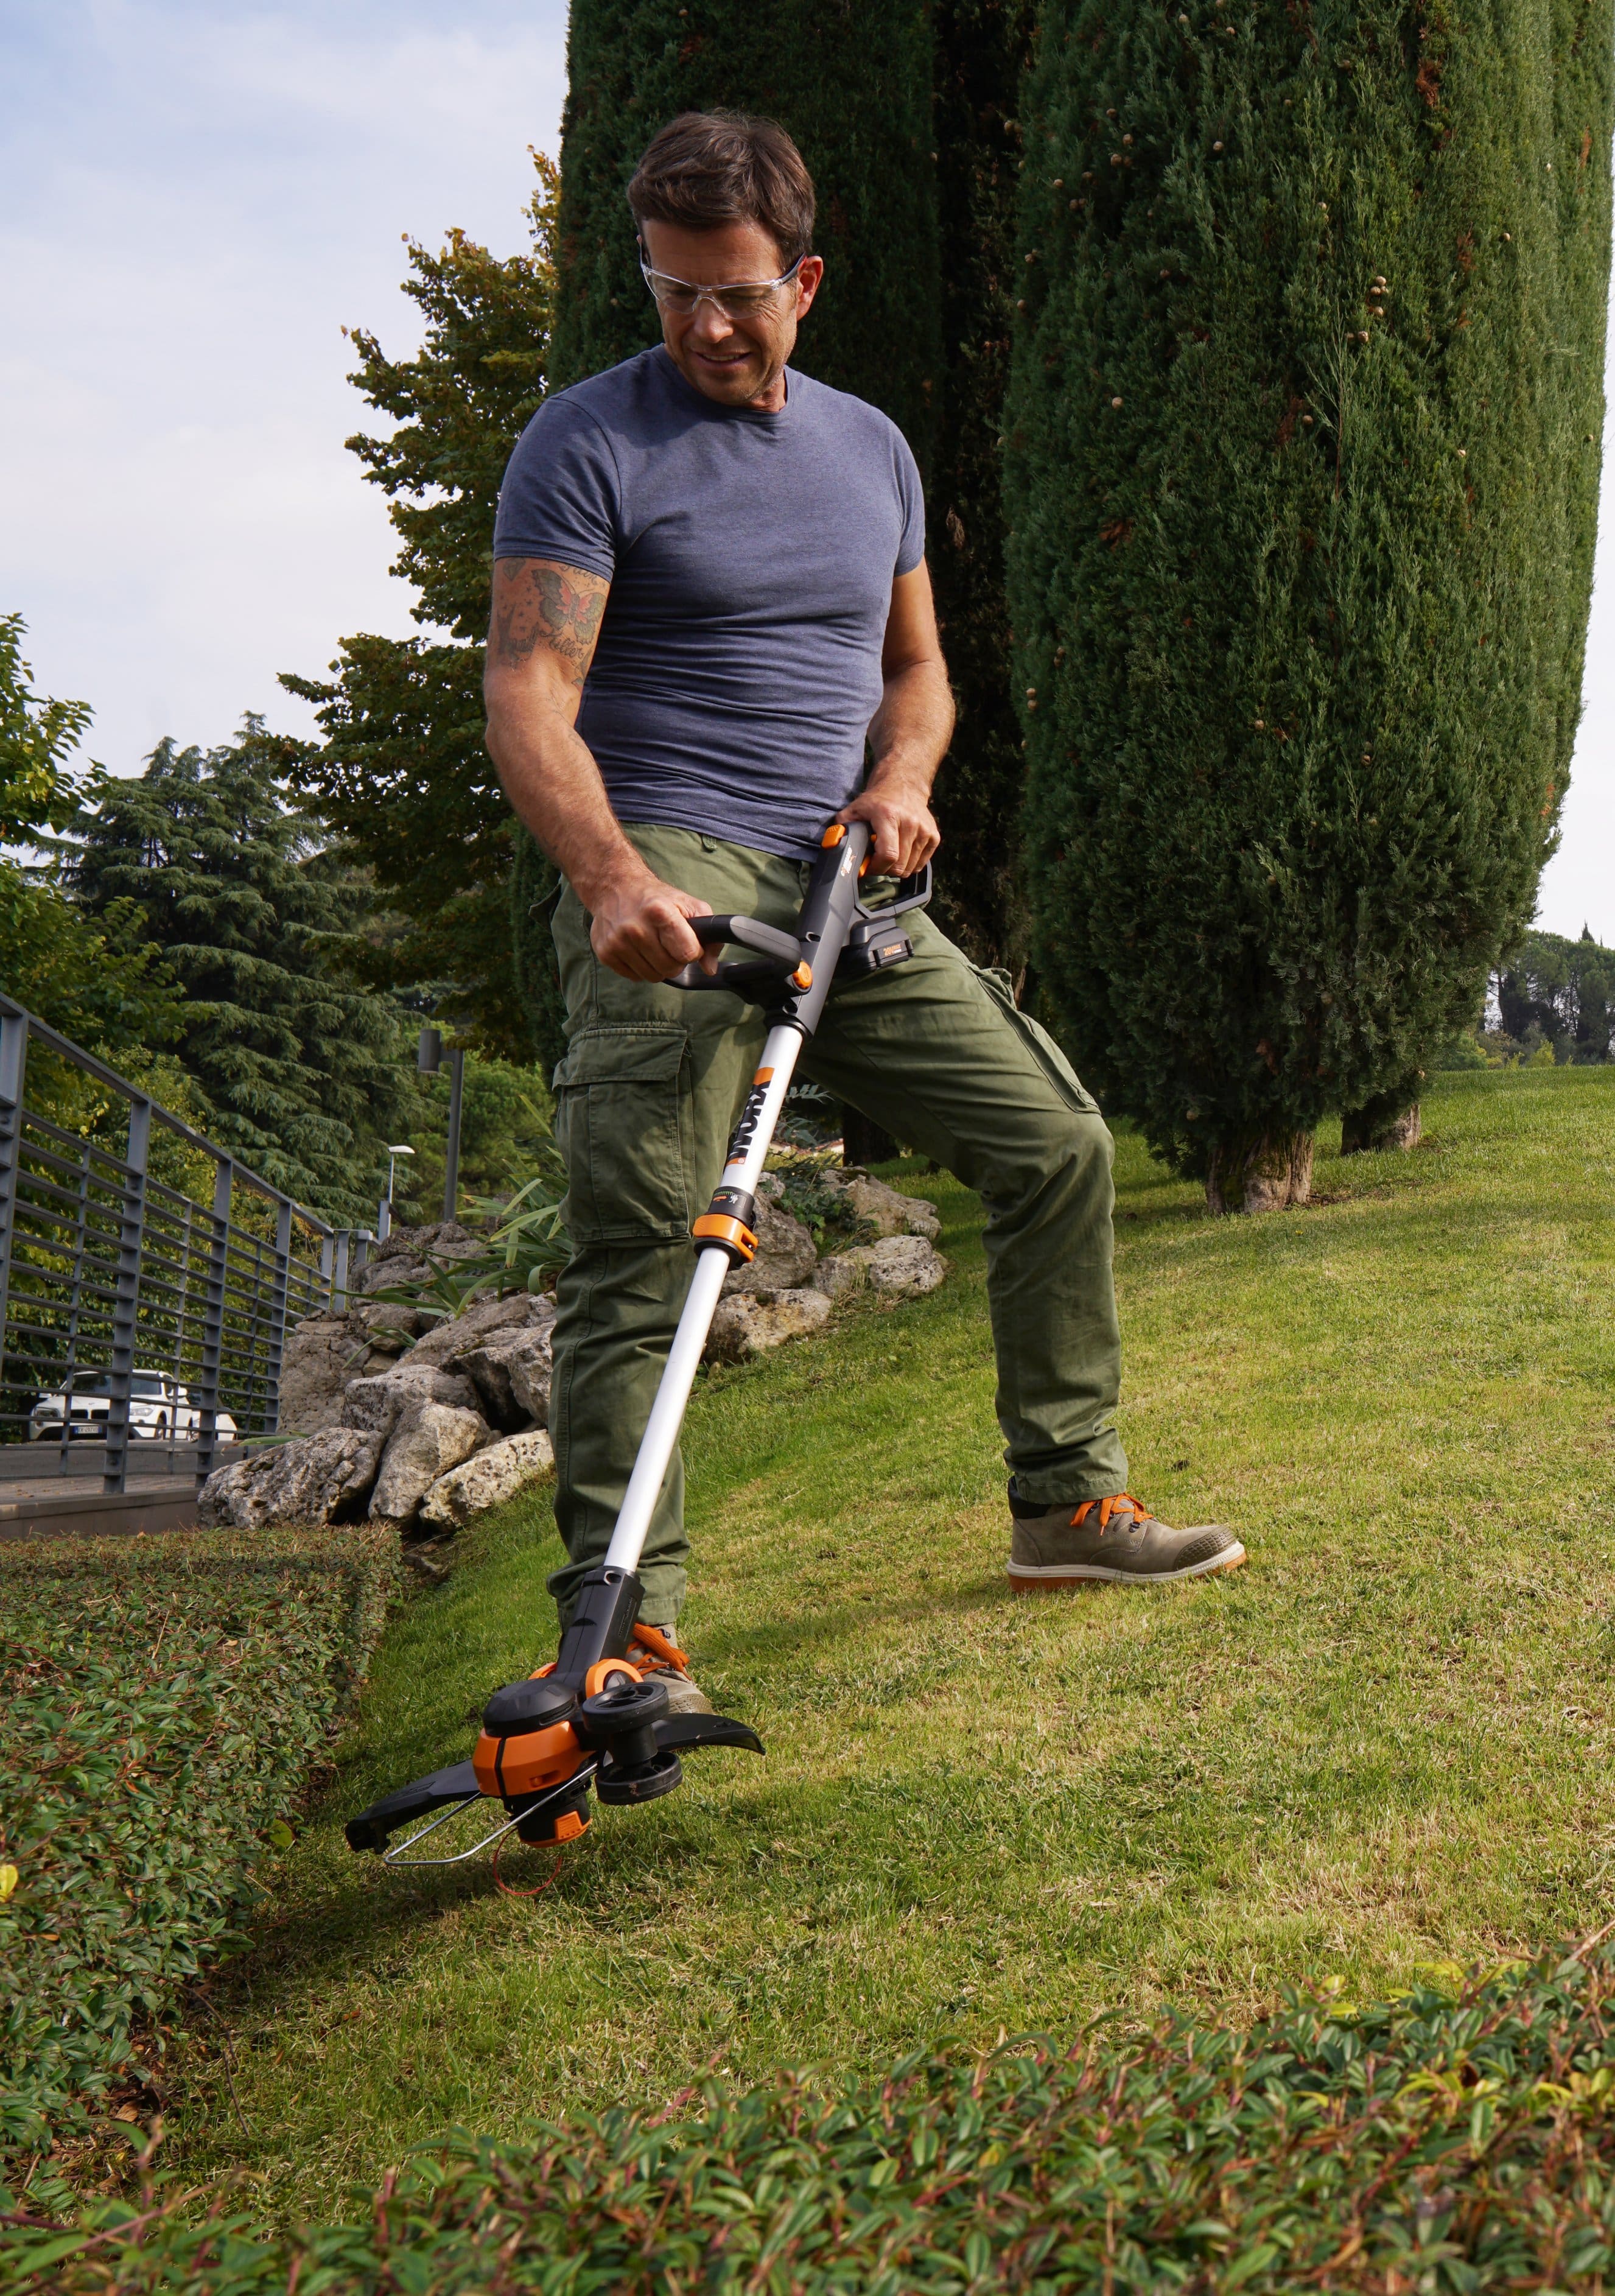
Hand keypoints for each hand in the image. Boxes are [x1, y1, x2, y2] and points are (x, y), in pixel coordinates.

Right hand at [588, 869, 715, 981]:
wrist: (615, 887)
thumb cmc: (657, 898)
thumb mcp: (689, 905)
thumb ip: (709, 935)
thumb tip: (709, 968)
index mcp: (659, 912)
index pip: (688, 953)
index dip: (693, 951)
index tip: (687, 942)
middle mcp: (635, 928)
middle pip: (671, 969)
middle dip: (675, 960)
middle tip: (669, 943)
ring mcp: (618, 942)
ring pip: (653, 977)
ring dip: (658, 966)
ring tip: (653, 945)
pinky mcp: (605, 953)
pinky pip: (635, 977)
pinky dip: (641, 967)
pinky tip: (638, 949)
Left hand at [836, 774, 939, 878]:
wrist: (903, 785)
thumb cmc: (876, 801)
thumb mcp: (854, 809)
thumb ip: (843, 827)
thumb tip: (834, 846)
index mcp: (888, 816)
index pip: (888, 855)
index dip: (876, 867)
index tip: (868, 866)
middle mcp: (910, 822)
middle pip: (899, 865)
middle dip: (884, 869)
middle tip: (876, 862)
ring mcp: (925, 830)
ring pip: (910, 868)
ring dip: (897, 868)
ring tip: (887, 855)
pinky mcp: (934, 836)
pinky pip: (920, 864)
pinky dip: (910, 864)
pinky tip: (901, 852)